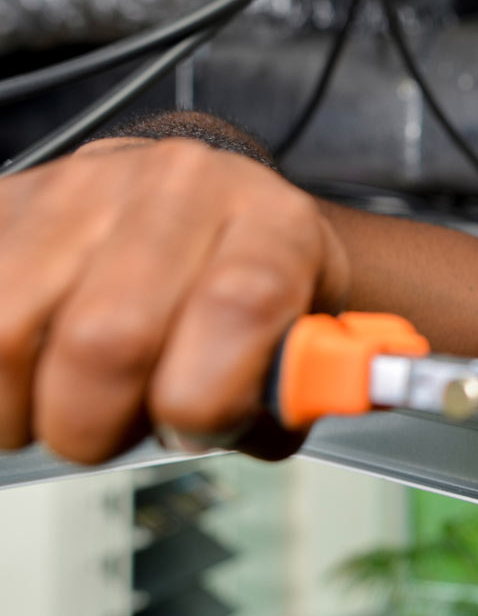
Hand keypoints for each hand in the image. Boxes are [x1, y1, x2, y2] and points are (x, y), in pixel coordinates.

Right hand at [0, 138, 349, 461]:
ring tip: (69, 400)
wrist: (211, 210)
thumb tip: (214, 429)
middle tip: (115, 429)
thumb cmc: (258, 295)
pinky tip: (28, 375)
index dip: (207, 398)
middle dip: (99, 424)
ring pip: (8, 333)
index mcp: (273, 224)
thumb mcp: (308, 349)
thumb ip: (283, 399)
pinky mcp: (11, 200)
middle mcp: (181, 187)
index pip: (239, 306)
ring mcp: (87, 185)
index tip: (192, 428)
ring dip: (26, 406)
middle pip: (107, 336)